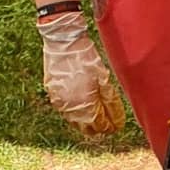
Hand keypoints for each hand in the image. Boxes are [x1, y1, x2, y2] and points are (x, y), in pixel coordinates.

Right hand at [38, 12, 125, 136]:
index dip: (110, 126)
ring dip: (86, 123)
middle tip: (108, 125)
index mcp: (87, 106)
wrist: (63, 41)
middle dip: (99, 128)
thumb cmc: (86, 57)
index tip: (117, 125)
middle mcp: (72, 109)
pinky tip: (81, 109)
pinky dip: (75, 114)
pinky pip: (66, 113)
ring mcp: (60, 103)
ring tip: (96, 119)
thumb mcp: (104, 78)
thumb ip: (110, 100)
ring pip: (76, 123)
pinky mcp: (53, 96)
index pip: (101, 125)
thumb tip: (116, 118)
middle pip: (88, 128)